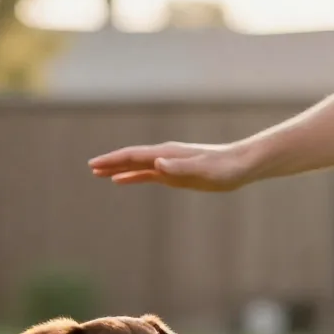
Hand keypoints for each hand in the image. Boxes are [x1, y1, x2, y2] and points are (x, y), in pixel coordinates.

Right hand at [89, 142, 255, 191]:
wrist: (242, 164)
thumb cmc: (224, 168)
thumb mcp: (203, 171)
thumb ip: (179, 168)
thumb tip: (156, 164)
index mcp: (167, 154)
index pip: (133, 156)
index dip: (113, 160)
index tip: (94, 164)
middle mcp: (164, 156)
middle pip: (131, 158)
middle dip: (110, 162)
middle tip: (90, 167)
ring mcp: (169, 164)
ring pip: (137, 166)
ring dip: (118, 169)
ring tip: (99, 173)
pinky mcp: (175, 173)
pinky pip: (147, 174)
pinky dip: (133, 176)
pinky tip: (122, 180)